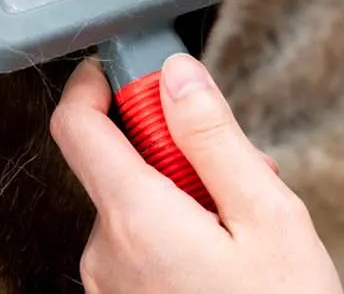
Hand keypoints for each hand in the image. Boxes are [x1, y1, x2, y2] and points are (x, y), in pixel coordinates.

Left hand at [50, 54, 343, 293]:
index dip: (95, 84)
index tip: (128, 71)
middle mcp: (106, 251)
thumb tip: (176, 75)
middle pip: (117, 164)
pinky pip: (136, 245)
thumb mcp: (268, 216)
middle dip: (174, 150)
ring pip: (133, 206)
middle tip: (237, 171)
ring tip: (244, 226)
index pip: (75, 125)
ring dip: (182, 195)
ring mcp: (110, 285)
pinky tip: (224, 256)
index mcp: (136, 218)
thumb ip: (213, 137)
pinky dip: (173, 232)